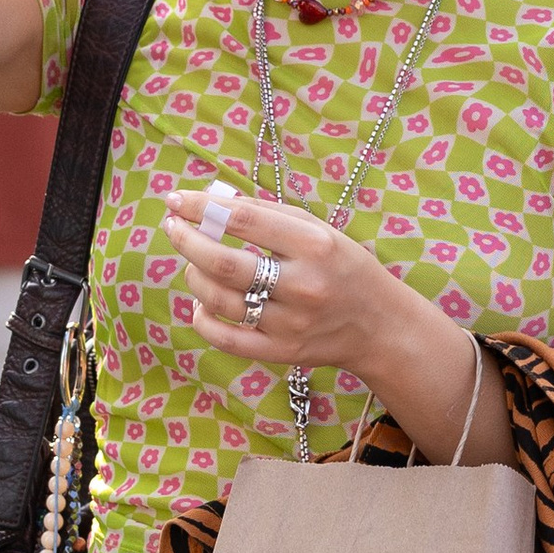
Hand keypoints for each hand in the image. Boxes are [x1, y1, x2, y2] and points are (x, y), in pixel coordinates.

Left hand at [160, 184, 410, 378]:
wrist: (380, 326)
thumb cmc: (344, 267)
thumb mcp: (319, 230)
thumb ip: (267, 214)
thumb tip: (211, 201)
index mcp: (315, 245)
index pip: (244, 220)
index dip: (201, 207)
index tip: (176, 200)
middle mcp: (303, 285)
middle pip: (225, 263)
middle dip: (188, 241)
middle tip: (173, 228)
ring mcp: (291, 323)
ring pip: (220, 300)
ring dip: (194, 277)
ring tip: (194, 265)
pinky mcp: (282, 352)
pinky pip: (226, 338)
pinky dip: (203, 319)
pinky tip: (201, 304)